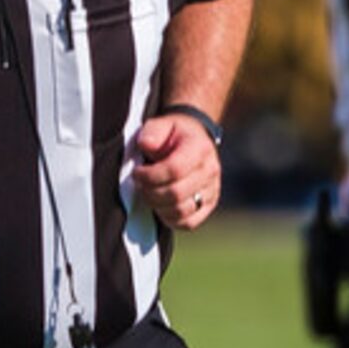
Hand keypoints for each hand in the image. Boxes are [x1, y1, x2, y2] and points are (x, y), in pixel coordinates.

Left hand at [130, 112, 220, 230]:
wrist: (193, 140)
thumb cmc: (172, 134)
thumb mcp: (161, 124)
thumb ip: (152, 132)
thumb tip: (146, 144)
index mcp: (199, 148)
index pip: (174, 170)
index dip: (150, 175)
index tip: (137, 172)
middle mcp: (210, 170)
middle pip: (176, 193)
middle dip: (150, 192)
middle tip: (140, 185)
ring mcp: (212, 190)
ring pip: (182, 211)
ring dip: (158, 206)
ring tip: (149, 194)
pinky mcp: (208, 205)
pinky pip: (189, 223)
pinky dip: (170, 219)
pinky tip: (160, 206)